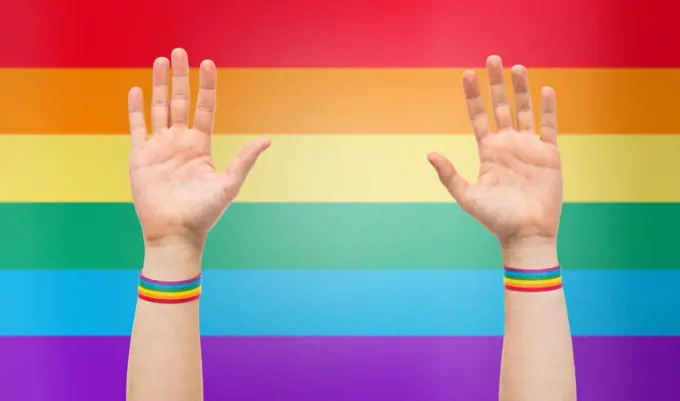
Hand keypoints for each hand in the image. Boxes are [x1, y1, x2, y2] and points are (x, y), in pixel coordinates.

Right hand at [127, 48, 269, 247]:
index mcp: (200, 146)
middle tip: (179, 51)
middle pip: (179, 101)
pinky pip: (138, 127)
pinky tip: (137, 90)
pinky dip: (136, 109)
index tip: (208, 64)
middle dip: (179, 77)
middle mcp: (180, 142)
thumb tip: (267, 139)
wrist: (176, 233)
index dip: (206, 86)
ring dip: (158, 85)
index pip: (204, 108)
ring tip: (160, 61)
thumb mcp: (228, 184)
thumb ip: (244, 160)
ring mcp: (160, 148)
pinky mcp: (140, 157)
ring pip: (158, 108)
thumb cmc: (204, 213)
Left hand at [428, 55, 561, 248]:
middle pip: (501, 106)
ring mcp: (529, 147)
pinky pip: (549, 126)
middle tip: (492, 58)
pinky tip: (544, 90)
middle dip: (496, 83)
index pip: (479, 116)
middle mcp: (507, 144)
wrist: (525, 234)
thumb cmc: (494, 218)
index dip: (472, 95)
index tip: (466, 74)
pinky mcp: (549, 155)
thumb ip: (449, 175)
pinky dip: (547, 109)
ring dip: (521, 89)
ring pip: (524, 111)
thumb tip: (429, 153)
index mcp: (488, 151)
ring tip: (517, 67)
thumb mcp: (466, 196)